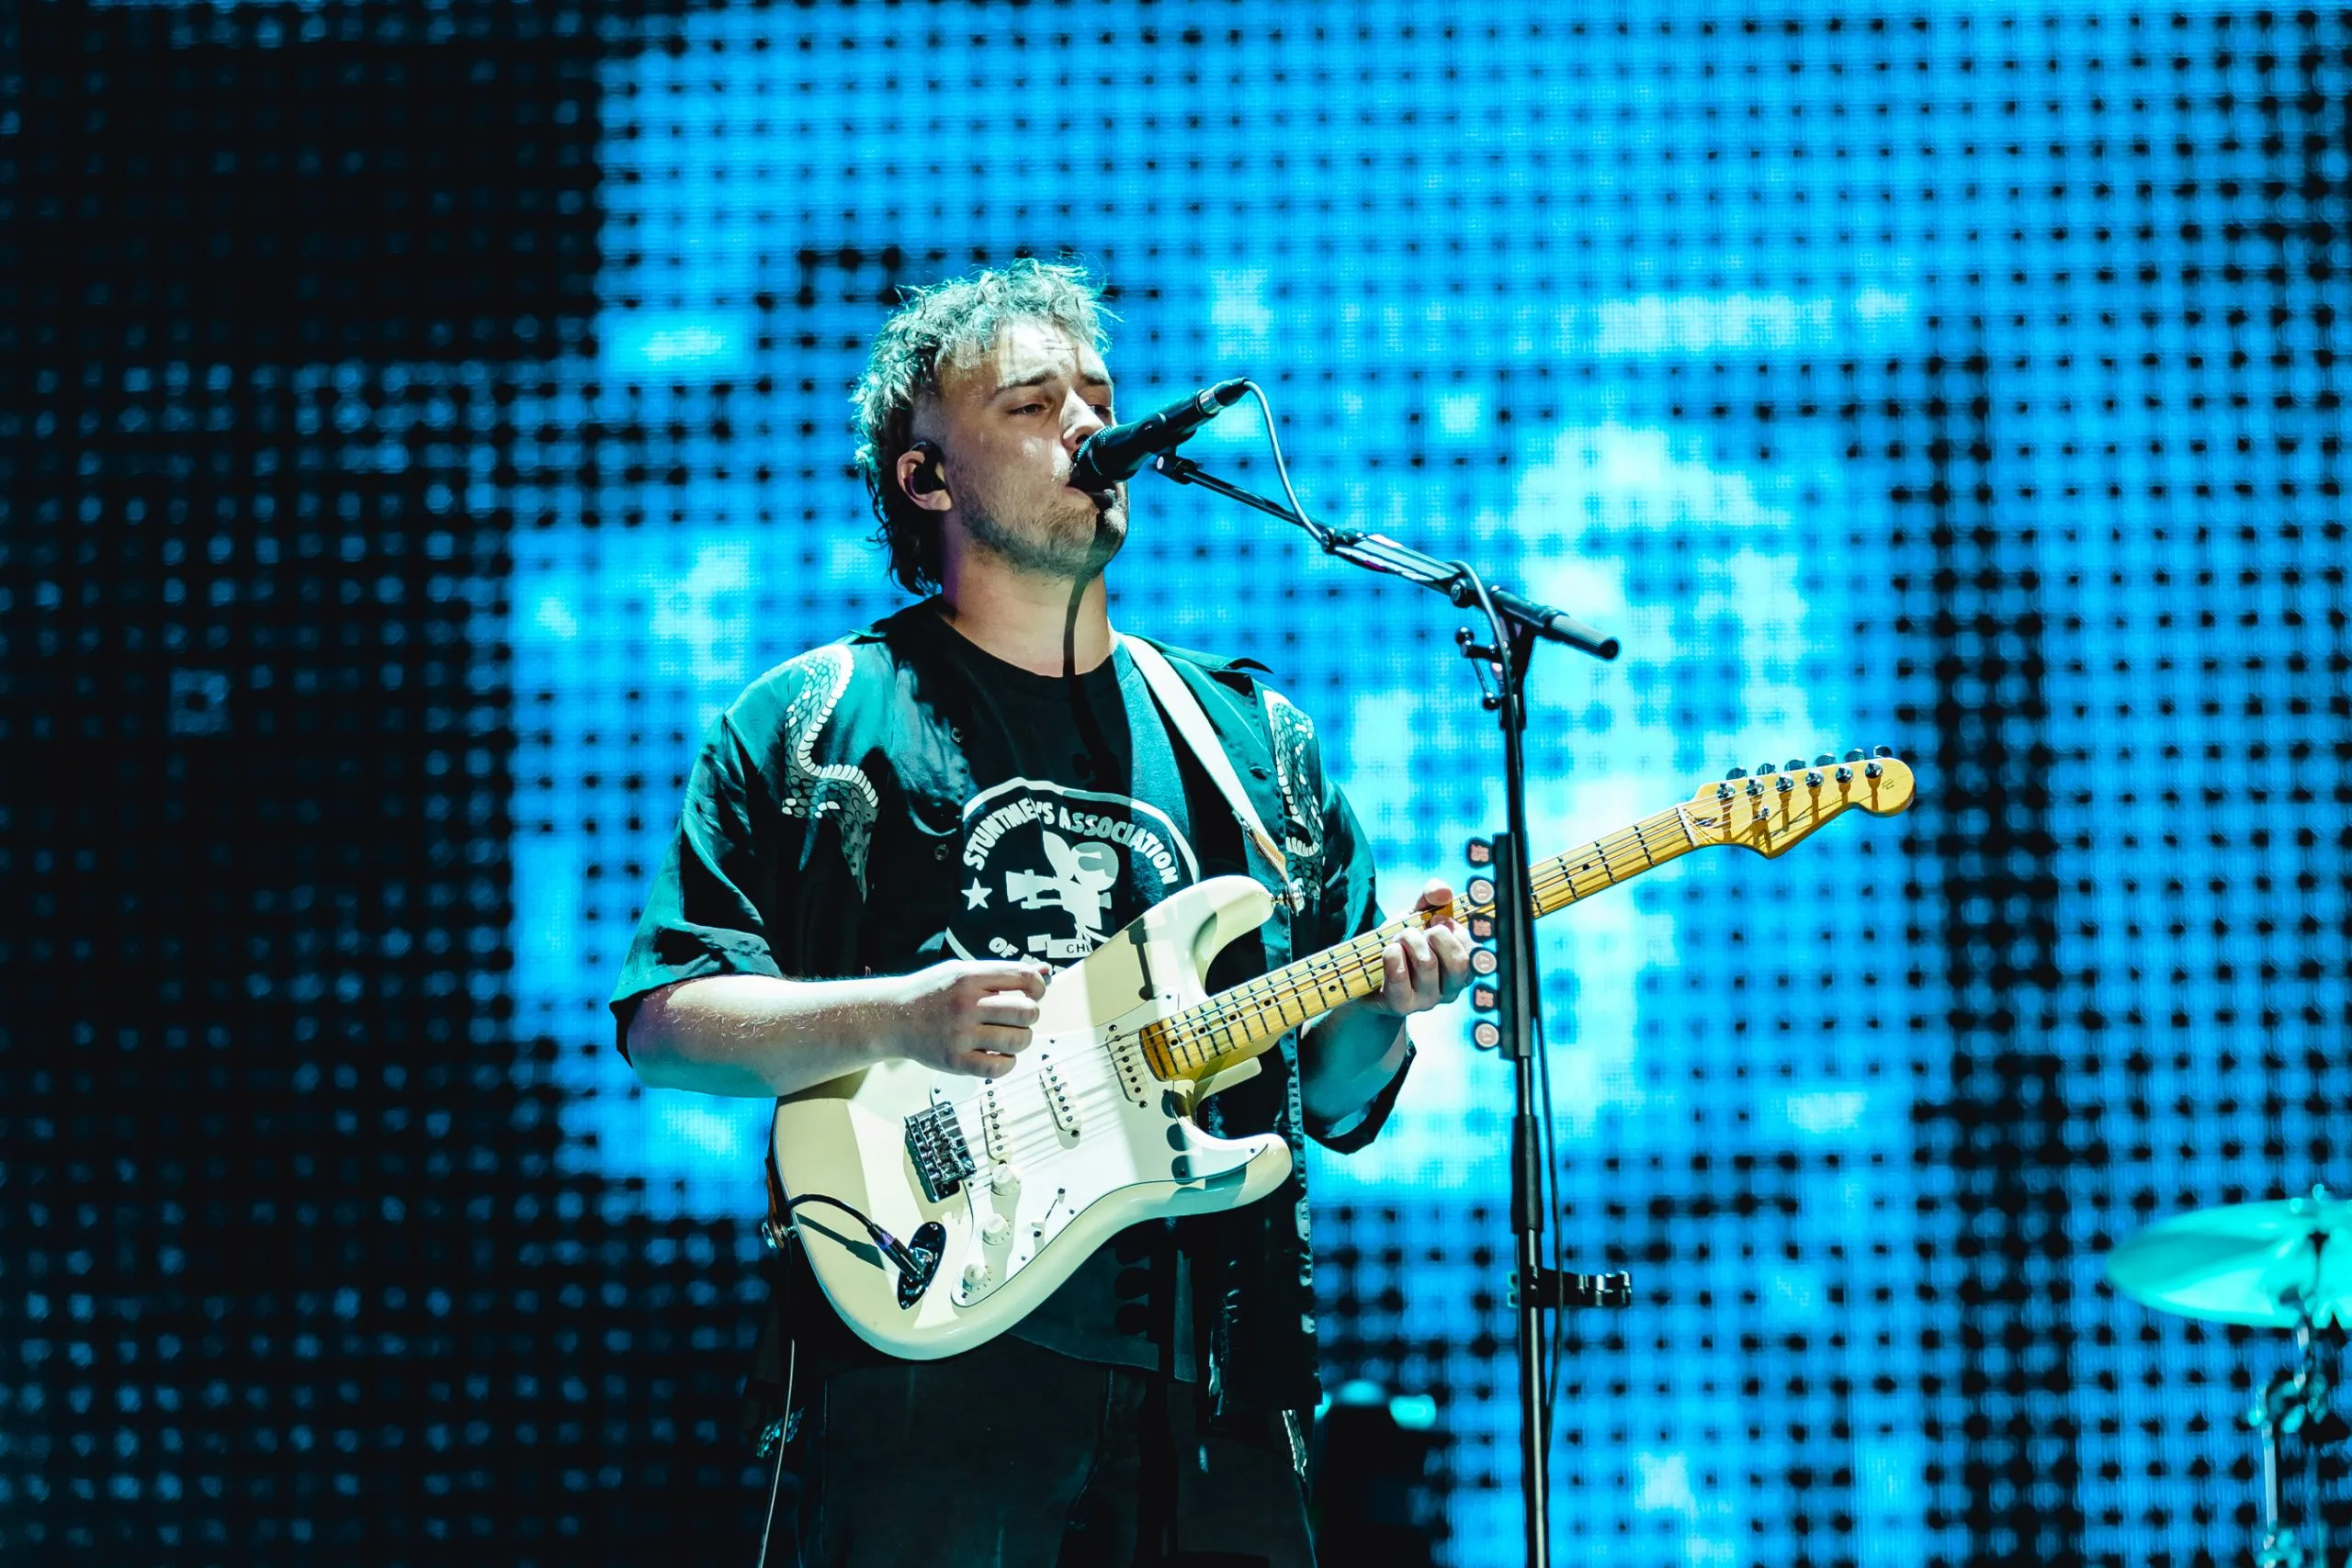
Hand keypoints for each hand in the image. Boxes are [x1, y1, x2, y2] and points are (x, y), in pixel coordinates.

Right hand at [887, 960, 1051, 1077]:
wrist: (893, 1016)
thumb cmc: (932, 992)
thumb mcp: (963, 971)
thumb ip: (1003, 973)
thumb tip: (1046, 973)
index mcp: (970, 977)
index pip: (1025, 978)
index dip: (1039, 987)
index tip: (1033, 994)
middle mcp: (966, 1005)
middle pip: (1026, 1012)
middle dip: (1031, 1015)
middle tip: (1020, 1017)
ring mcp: (960, 1035)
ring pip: (1018, 1041)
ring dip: (1022, 1039)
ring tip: (1010, 1035)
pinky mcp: (955, 1061)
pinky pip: (999, 1067)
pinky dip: (1007, 1063)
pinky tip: (999, 1054)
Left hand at [1363, 880, 1473, 1018]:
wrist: (1365, 974)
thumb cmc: (1399, 944)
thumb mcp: (1416, 916)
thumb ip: (1431, 898)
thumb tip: (1442, 891)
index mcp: (1461, 968)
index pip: (1476, 952)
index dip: (1456, 929)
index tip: (1436, 919)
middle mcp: (1451, 989)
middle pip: (1459, 962)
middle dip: (1436, 935)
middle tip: (1417, 930)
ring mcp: (1427, 1000)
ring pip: (1427, 963)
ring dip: (1408, 940)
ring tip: (1397, 939)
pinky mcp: (1401, 1005)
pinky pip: (1399, 977)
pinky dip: (1392, 956)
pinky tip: (1388, 951)